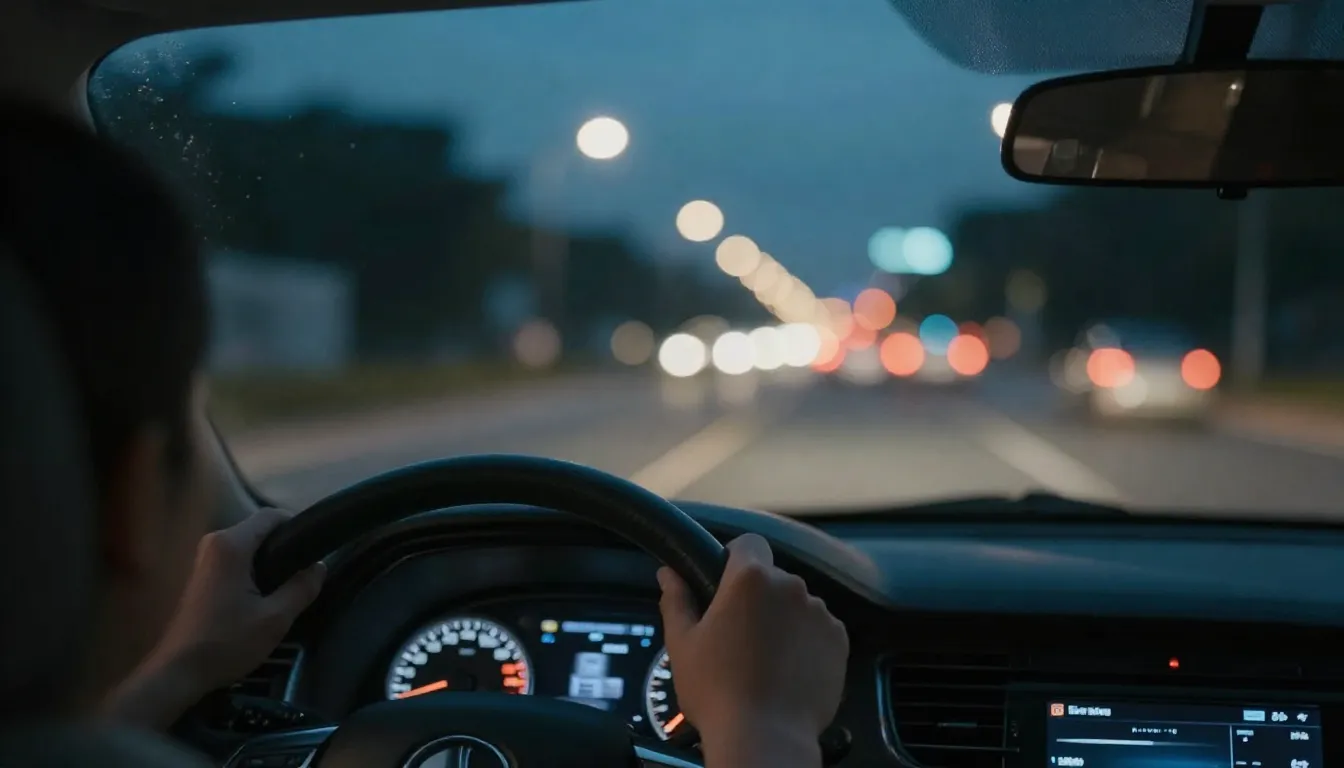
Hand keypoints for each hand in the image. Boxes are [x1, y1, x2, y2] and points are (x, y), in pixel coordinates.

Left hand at [104, 509, 324, 727]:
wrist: (178, 672)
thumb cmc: (226, 642)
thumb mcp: (275, 618)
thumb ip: (301, 588)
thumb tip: (319, 566)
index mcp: (231, 545)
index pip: (271, 516)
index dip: (298, 525)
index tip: (317, 548)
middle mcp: (214, 543)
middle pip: (259, 529)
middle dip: (285, 546)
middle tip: (307, 572)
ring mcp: (204, 559)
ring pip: (248, 546)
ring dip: (269, 561)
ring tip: (290, 586)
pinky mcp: (201, 576)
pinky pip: (235, 560)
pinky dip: (254, 570)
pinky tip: (265, 596)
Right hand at [658, 534, 847, 767]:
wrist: (766, 737)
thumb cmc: (717, 691)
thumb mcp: (682, 644)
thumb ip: (677, 599)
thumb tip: (668, 573)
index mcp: (749, 579)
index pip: (748, 543)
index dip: (735, 559)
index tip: (725, 585)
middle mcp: (791, 586)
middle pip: (773, 578)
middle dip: (758, 598)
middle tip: (738, 635)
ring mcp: (819, 613)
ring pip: (797, 604)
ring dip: (784, 620)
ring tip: (765, 659)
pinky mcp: (839, 640)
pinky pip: (819, 629)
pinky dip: (806, 642)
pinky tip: (787, 670)